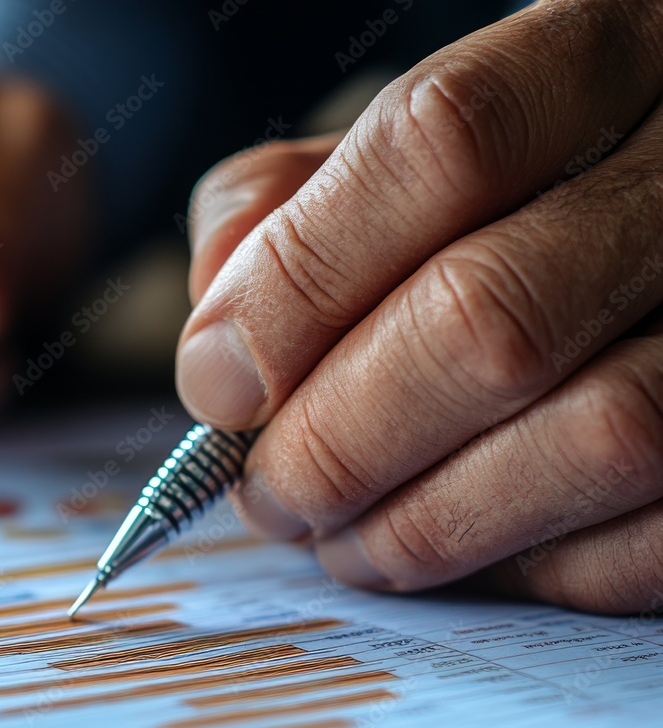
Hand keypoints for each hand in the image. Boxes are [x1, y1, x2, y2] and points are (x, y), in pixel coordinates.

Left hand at [176, 0, 662, 613]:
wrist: (662, 227)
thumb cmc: (503, 204)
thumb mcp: (391, 160)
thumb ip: (288, 219)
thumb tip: (220, 353)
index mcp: (594, 54)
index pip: (440, 143)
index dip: (299, 286)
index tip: (219, 388)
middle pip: (494, 316)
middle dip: (339, 440)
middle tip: (271, 494)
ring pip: (597, 435)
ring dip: (424, 523)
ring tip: (341, 540)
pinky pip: (651, 534)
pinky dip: (525, 564)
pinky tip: (459, 545)